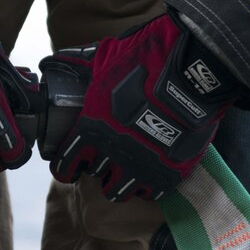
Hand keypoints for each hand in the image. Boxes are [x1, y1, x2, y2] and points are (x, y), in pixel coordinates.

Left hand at [42, 12, 240, 200]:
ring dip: (119, 181)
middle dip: (98, 167)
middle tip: (105, 157)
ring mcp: (141, 167)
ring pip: (119, 192)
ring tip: (126, 171)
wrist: (193, 73)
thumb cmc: (147, 61)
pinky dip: (147, 185)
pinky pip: (150, 192)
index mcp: (91, 128)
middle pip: (95, 176)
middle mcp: (112, 153)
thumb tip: (56, 62)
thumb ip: (82, 67)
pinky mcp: (169, 173)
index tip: (70, 166)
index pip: (65, 165)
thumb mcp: (106, 58)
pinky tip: (150, 172)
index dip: (65, 167)